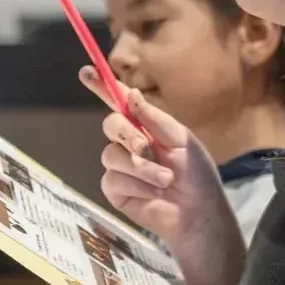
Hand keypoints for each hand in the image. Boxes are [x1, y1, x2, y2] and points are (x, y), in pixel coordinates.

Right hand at [79, 67, 226, 245]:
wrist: (198, 213)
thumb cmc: (196, 175)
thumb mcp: (182, 140)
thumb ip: (155, 119)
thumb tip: (130, 95)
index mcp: (145, 125)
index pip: (118, 101)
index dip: (101, 86)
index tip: (86, 72)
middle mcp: (128, 142)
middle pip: (110, 125)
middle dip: (127, 134)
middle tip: (145, 147)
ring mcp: (120, 166)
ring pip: (111, 155)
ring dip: (141, 168)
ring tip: (166, 181)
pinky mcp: (115, 190)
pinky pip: (113, 179)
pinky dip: (137, 186)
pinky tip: (155, 194)